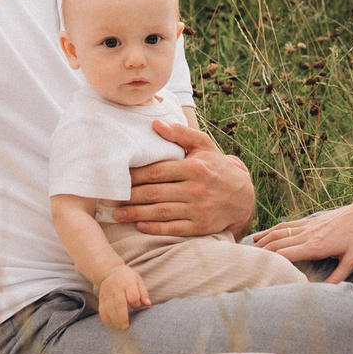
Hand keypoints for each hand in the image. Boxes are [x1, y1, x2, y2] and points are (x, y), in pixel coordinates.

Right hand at [95, 265, 149, 331]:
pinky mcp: (101, 298)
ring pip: (109, 308)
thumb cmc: (127, 278)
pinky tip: (112, 324)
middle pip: (119, 304)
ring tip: (120, 328)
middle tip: (126, 327)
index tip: (137, 306)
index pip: (132, 296)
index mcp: (128, 283)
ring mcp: (107, 294)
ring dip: (114, 320)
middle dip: (122, 317)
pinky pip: (102, 310)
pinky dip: (106, 319)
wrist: (109, 271)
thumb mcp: (138, 280)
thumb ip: (143, 292)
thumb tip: (148, 304)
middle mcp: (116, 289)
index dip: (135, 303)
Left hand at [114, 118, 255, 236]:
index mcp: (193, 167)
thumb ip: (180, 133)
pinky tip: (140, 226)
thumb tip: (155, 124)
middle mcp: (196, 189)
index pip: (156, 171)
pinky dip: (155, 228)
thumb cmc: (217, 168)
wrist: (243, 197)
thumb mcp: (204, 146)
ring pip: (160, 212)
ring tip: (117, 215)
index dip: (134, 176)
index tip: (118, 178)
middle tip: (109, 199)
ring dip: (135, 214)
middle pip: (154, 193)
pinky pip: (173, 229)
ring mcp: (198, 210)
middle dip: (129, 197)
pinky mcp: (201, 227)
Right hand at [252, 187, 352, 284]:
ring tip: (245, 253)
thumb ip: (337, 277)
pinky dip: (270, 231)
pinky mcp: (308, 222)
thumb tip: (324, 292)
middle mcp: (307, 235)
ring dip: (261, 243)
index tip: (258, 273)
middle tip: (244, 267)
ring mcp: (306, 226)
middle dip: (260, 255)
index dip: (271, 264)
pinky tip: (260, 236)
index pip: (286, 255)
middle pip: (276, 245)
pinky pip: (285, 226)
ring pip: (277, 234)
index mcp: (316, 247)